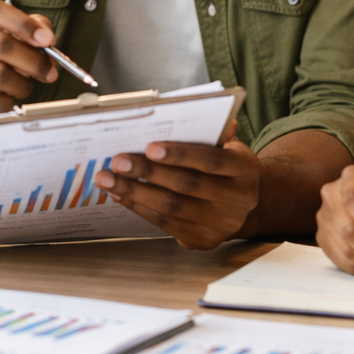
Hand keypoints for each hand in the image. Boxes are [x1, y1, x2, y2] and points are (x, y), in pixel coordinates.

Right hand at [0, 0, 58, 121]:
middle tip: (49, 72)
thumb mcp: (4, 34)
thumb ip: (28, 28)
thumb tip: (46, 37)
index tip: (47, 40)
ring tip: (25, 86)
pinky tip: (6, 99)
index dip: (23, 23)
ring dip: (22, 84)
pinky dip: (6, 101)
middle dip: (33, 60)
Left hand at [95, 140, 260, 249]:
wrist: (242, 204)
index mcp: (245, 170)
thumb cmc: (226, 166)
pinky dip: (139, 208)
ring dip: (135, 192)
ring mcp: (221, 225)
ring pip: (171, 207)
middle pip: (187, 185)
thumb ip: (209, 131)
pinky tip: (120, 194)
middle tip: (118, 161)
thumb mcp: (227, 145)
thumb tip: (184, 113)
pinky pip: (165, 223)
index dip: (180, 154)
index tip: (149, 147)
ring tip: (108, 179)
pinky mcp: (202, 240)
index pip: (211, 160)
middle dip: (148, 172)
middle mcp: (238, 201)